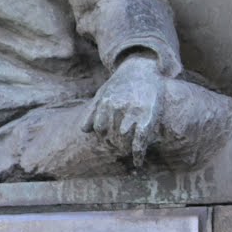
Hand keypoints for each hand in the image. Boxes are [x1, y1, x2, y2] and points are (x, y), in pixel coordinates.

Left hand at [81, 52, 164, 167]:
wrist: (141, 68)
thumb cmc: (120, 83)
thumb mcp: (102, 93)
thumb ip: (92, 110)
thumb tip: (83, 131)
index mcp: (104, 102)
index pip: (98, 129)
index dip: (102, 134)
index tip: (108, 136)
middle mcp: (117, 107)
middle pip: (110, 136)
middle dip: (113, 141)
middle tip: (119, 142)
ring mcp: (133, 112)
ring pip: (123, 140)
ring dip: (124, 147)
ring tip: (127, 147)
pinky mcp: (148, 116)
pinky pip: (140, 141)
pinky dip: (138, 154)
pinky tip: (138, 163)